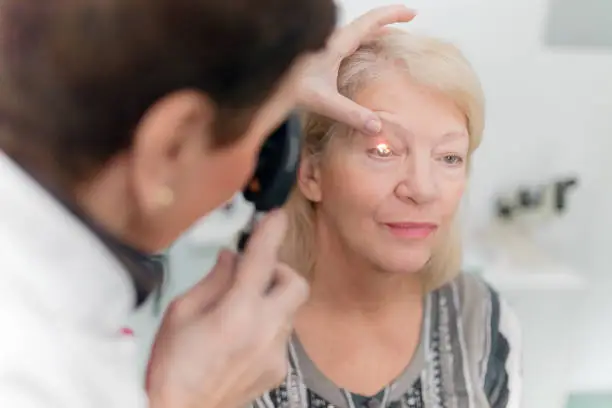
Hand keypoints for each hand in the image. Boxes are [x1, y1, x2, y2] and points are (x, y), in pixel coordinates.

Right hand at [146, 210, 308, 407]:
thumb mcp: (180, 313)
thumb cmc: (171, 365)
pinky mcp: (278, 370)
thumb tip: (232, 258)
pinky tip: (242, 340)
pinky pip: (282, 336)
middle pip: (296, 284)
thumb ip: (213, 280)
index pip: (261, 262)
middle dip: (279, 271)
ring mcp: (276, 354)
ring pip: (289, 310)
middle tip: (254, 275)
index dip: (270, 234)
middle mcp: (265, 332)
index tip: (276, 217)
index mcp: (237, 314)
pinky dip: (267, 327)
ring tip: (239, 313)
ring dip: (270, 301)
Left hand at [296, 5, 415, 133]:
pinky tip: (362, 50)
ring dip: (374, 29)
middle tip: (408, 20)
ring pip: (355, 30)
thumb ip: (351, 113)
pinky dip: (362, 39)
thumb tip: (377, 126)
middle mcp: (332, 38)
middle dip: (388, 19)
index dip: (392, 15)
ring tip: (390, 34)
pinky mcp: (319, 52)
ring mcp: (325, 43)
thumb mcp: (324, 101)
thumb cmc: (289, 87)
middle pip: (366, 22)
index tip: (412, 13)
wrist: (264, 81)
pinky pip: (347, 39)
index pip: (370, 21)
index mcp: (337, 43)